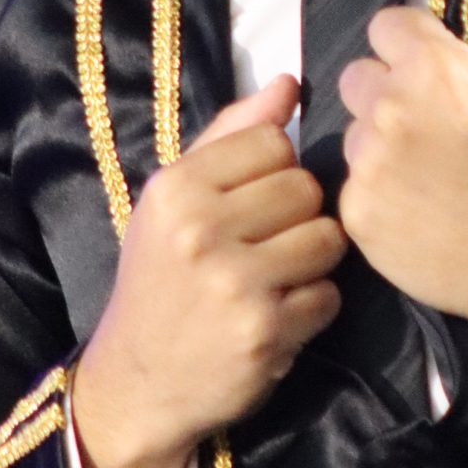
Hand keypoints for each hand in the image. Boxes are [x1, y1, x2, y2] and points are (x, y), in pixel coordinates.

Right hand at [70, 73, 344, 467]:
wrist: (138, 383)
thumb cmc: (161, 279)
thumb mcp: (174, 200)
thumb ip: (231, 136)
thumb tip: (289, 84)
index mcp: (176, 187)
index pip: (273, 140)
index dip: (274, 170)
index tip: (250, 202)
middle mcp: (201, 230)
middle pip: (306, 187)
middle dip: (297, 215)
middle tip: (266, 245)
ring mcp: (235, 284)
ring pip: (328, 238)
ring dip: (312, 261)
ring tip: (277, 278)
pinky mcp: (265, 333)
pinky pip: (329, 295)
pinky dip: (313, 308)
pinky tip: (277, 316)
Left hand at [336, 0, 467, 333]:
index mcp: (431, 64)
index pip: (386, 27)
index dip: (414, 52)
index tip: (444, 84)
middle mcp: (389, 106)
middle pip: (360, 78)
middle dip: (389, 95)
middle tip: (437, 132)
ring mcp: (368, 162)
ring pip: (353, 132)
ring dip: (380, 145)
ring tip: (430, 175)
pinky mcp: (356, 212)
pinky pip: (349, 186)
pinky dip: (375, 194)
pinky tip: (416, 208)